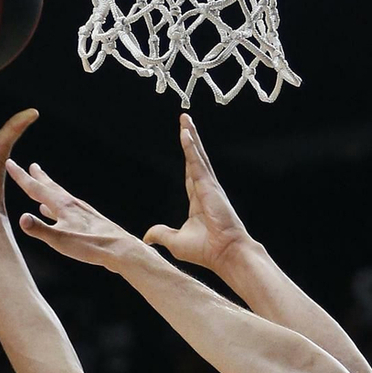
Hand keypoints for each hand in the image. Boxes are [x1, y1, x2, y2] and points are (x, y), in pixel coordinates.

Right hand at [8, 157, 140, 268]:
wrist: (120, 249)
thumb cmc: (90, 245)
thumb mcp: (61, 240)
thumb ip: (40, 229)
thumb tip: (21, 218)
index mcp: (62, 205)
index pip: (36, 188)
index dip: (21, 176)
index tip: (10, 162)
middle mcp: (71, 204)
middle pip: (50, 187)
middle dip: (38, 177)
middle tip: (31, 166)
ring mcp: (80, 211)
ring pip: (59, 196)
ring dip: (48, 189)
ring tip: (42, 184)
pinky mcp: (88, 221)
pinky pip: (67, 209)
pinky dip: (57, 207)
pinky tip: (55, 212)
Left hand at [144, 113, 253, 274]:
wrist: (225, 253)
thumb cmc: (206, 251)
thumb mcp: (175, 242)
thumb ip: (161, 234)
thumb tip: (147, 236)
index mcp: (198, 201)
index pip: (190, 173)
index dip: (188, 157)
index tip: (185, 142)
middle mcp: (205, 190)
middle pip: (195, 159)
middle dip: (190, 139)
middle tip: (185, 121)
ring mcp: (209, 186)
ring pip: (197, 156)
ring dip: (191, 136)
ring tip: (185, 119)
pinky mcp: (209, 186)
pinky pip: (197, 162)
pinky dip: (191, 147)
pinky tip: (185, 133)